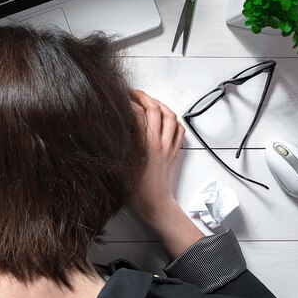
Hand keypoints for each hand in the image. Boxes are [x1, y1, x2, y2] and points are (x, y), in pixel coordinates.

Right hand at [129, 89, 183, 220]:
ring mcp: (169, 146)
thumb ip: (123, 144)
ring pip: (170, 116)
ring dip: (159, 104)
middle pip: (155, 109)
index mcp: (143, 146)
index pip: (138, 114)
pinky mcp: (176, 151)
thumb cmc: (136, 190)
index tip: (120, 98)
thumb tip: (119, 126)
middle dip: (144, 97)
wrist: (156, 204)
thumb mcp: (124, 164)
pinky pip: (178, 129)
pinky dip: (172, 119)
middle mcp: (158, 143)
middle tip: (133, 93)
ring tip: (148, 101)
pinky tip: (164, 118)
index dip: (129, 103)